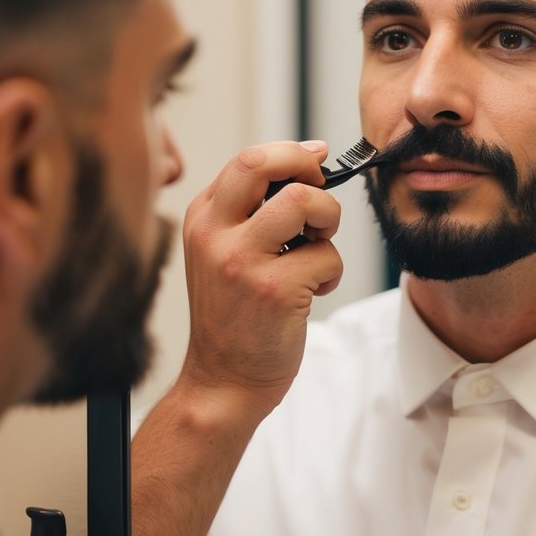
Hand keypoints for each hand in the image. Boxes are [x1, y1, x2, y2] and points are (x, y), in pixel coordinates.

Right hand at [179, 140, 342, 413]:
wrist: (223, 381)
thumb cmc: (236, 315)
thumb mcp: (224, 251)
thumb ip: (254, 208)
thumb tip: (312, 155)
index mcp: (202, 219)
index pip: (247, 160)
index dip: (291, 154)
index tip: (316, 161)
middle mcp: (214, 234)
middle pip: (261, 163)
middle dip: (306, 168)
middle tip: (319, 194)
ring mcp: (241, 261)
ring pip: (304, 202)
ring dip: (327, 220)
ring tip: (318, 247)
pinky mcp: (273, 290)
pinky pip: (326, 255)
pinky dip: (332, 270)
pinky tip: (314, 291)